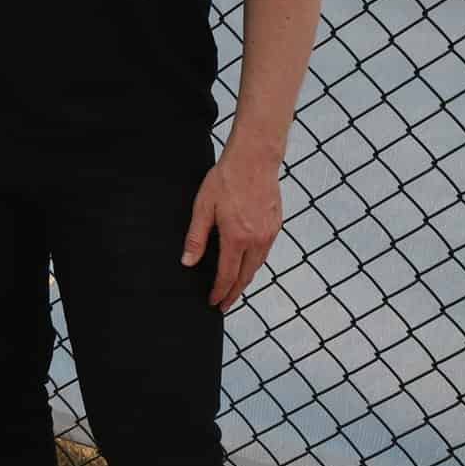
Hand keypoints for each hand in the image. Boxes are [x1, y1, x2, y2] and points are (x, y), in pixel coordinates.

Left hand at [182, 151, 283, 310]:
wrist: (254, 159)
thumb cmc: (226, 180)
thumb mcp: (203, 207)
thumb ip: (196, 237)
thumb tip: (188, 262)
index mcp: (237, 238)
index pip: (227, 275)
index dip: (220, 292)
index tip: (214, 303)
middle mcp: (257, 240)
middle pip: (245, 277)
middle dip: (234, 293)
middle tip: (224, 305)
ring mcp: (269, 234)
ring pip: (257, 266)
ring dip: (245, 280)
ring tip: (234, 288)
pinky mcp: (276, 226)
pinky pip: (265, 253)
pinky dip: (254, 264)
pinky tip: (247, 264)